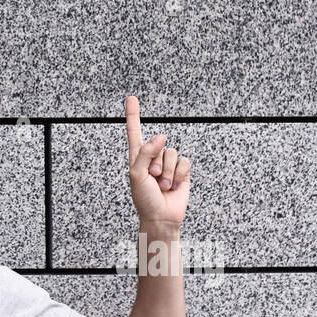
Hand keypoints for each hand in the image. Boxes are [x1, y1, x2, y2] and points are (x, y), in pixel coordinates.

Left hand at [125, 95, 190, 227]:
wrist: (161, 218)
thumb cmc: (144, 199)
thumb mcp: (137, 175)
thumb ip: (145, 153)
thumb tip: (161, 136)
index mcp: (137, 157)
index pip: (135, 132)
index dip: (133, 115)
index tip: (131, 98)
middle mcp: (153, 157)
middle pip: (158, 143)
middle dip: (156, 163)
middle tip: (153, 179)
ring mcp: (168, 164)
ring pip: (172, 153)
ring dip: (167, 172)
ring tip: (163, 186)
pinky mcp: (182, 171)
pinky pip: (184, 162)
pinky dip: (179, 175)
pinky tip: (174, 186)